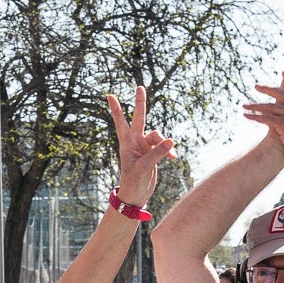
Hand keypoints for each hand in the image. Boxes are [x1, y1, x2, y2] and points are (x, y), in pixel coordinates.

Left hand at [107, 87, 176, 208]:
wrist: (136, 195)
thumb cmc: (134, 182)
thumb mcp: (145, 168)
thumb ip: (157, 153)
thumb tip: (170, 141)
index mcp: (127, 143)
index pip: (121, 122)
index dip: (116, 109)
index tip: (109, 95)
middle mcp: (135, 141)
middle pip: (139, 118)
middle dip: (140, 103)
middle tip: (139, 87)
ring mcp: (144, 146)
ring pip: (158, 135)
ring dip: (165, 143)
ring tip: (171, 155)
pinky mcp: (152, 152)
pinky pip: (164, 145)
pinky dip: (169, 151)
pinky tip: (174, 158)